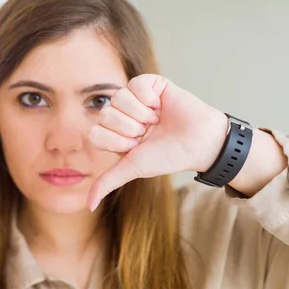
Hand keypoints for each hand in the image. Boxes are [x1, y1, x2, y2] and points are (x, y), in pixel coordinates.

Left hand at [87, 74, 228, 210]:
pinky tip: (161, 105)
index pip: (95, 133)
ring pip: (119, 98)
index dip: (117, 141)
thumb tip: (90, 206)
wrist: (198, 143)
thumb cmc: (167, 156)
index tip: (136, 146)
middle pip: (106, 115)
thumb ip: (107, 182)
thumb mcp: (133, 168)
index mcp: (113, 133)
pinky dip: (150, 98)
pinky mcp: (149, 83)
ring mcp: (133, 97)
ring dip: (142, 114)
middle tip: (149, 132)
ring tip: (156, 119)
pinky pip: (135, 84)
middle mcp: (120, 114)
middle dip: (131, 128)